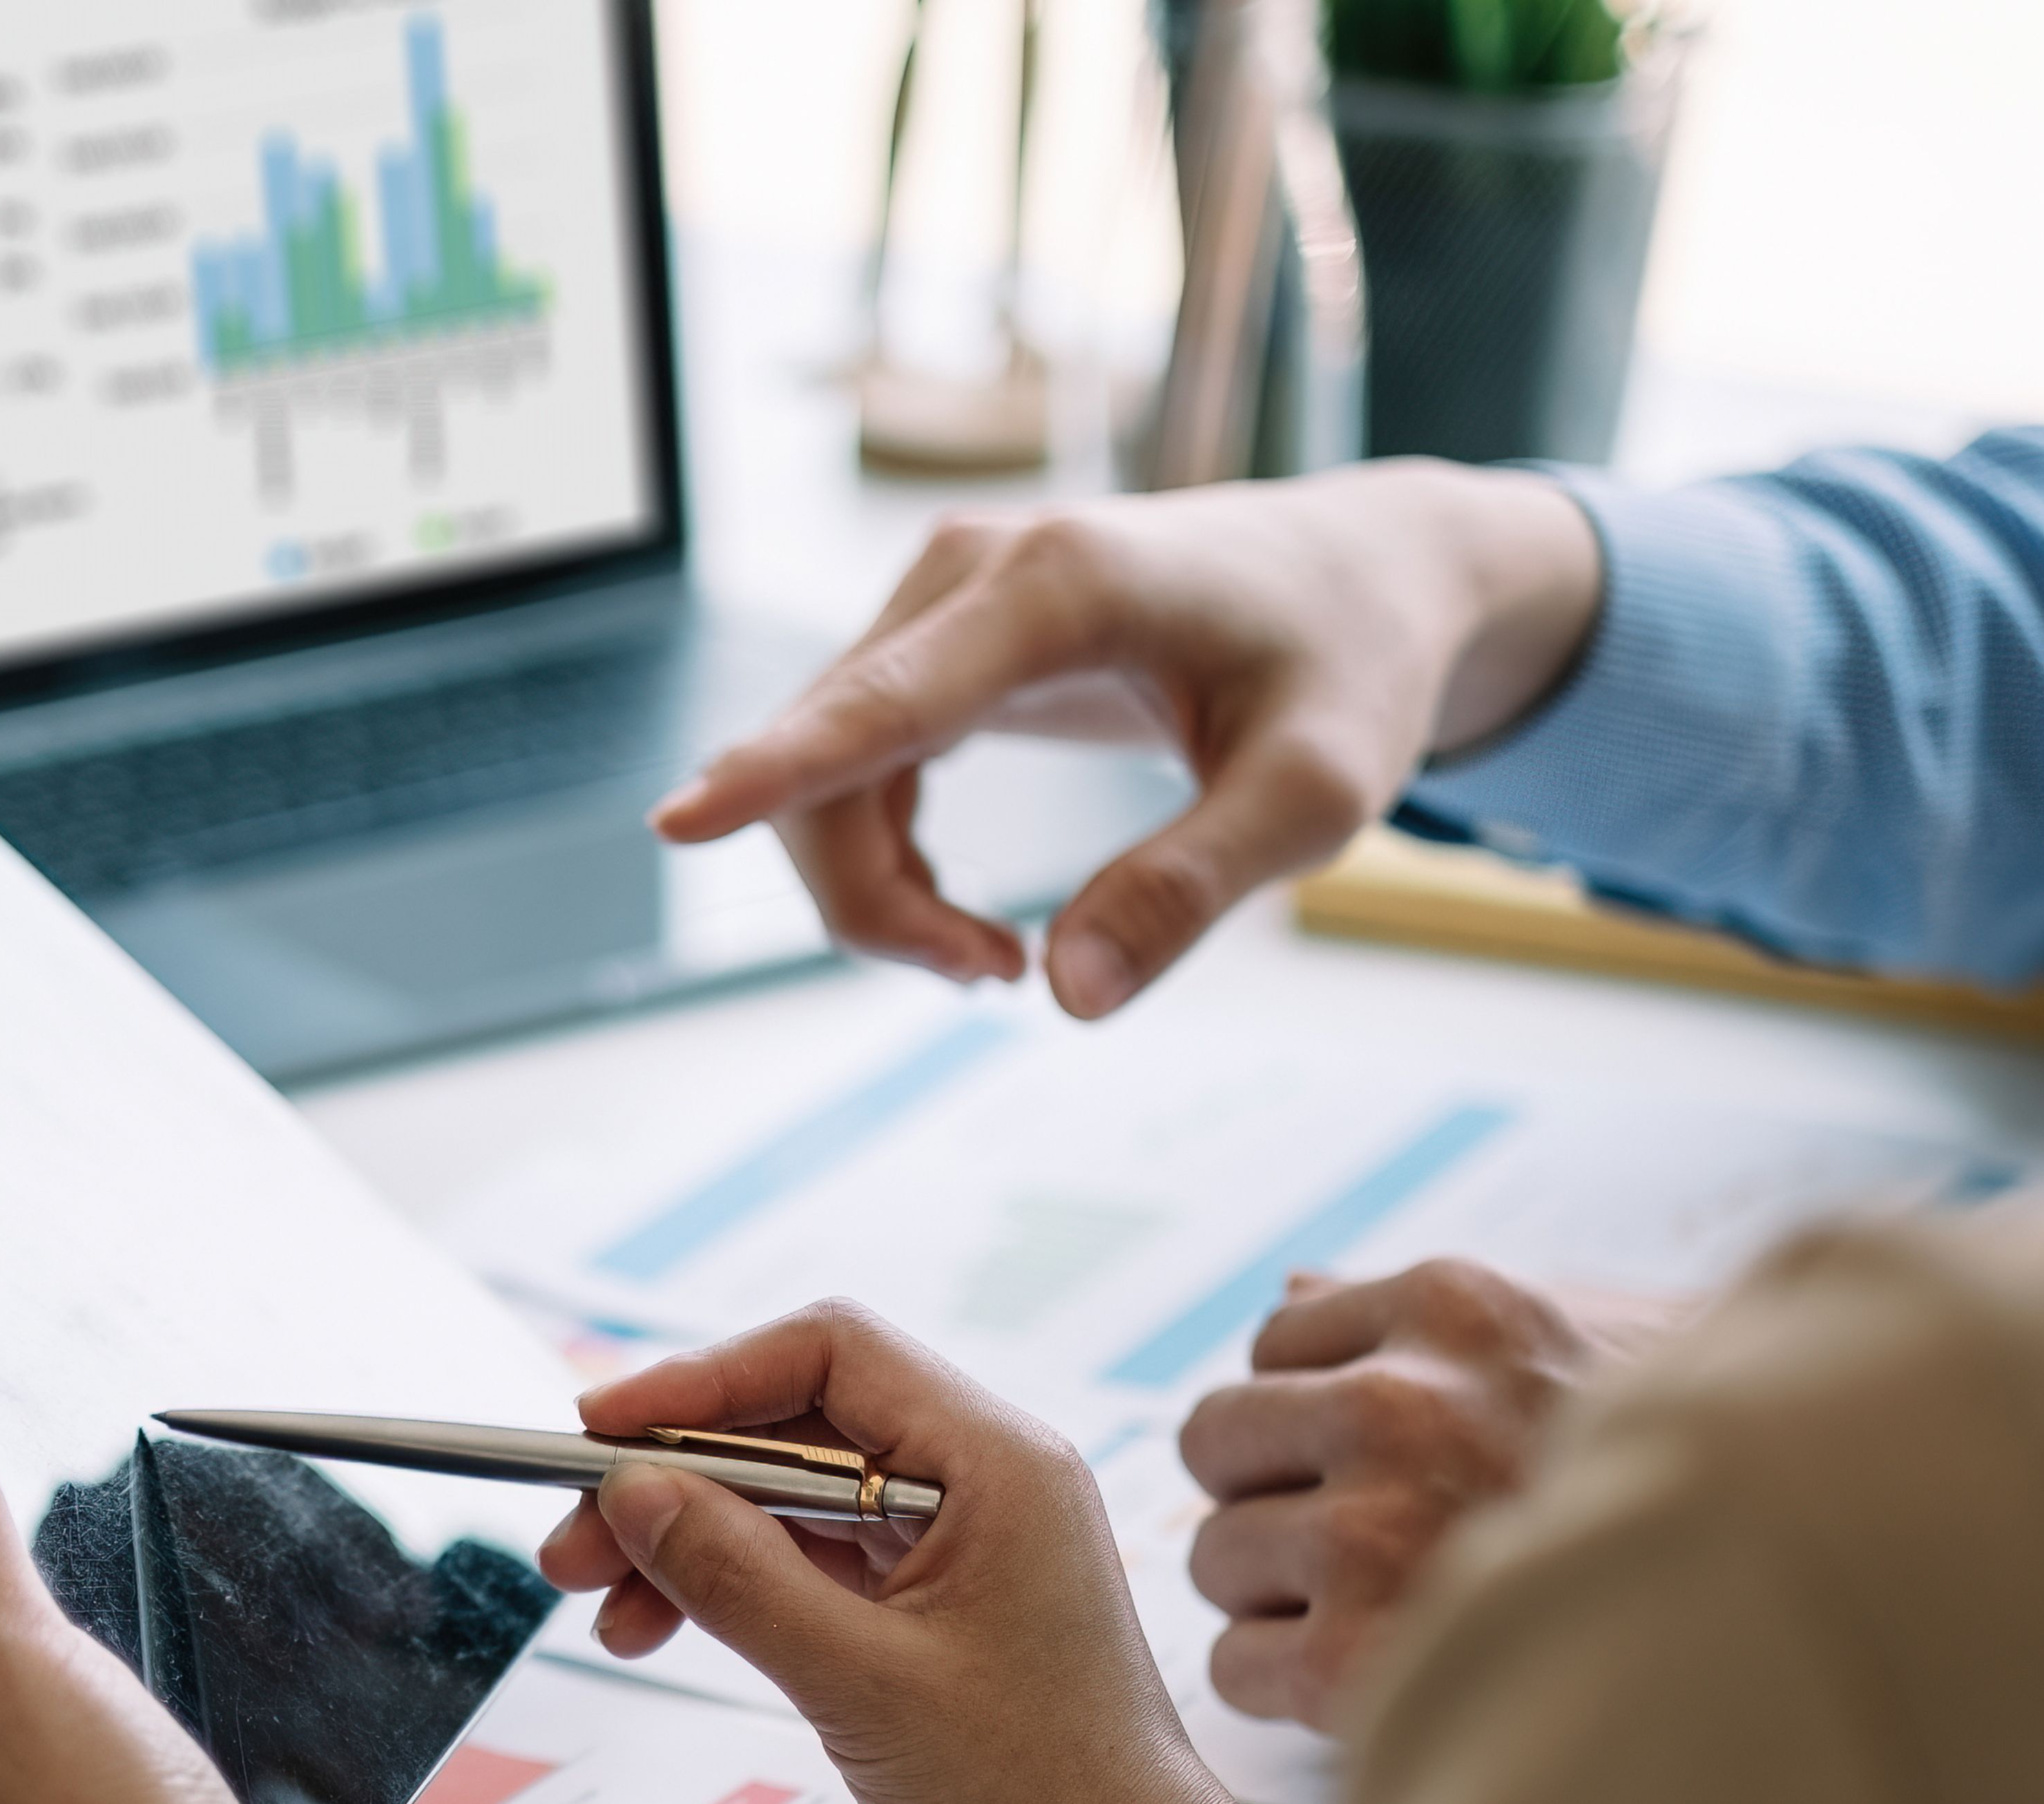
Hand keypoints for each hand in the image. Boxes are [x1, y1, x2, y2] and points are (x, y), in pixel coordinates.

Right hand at [538, 1302, 1330, 1803]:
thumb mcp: (862, 1688)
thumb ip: (739, 1579)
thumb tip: (634, 1491)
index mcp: (997, 1466)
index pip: (826, 1356)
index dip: (698, 1380)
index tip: (598, 1430)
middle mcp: (985, 1483)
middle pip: (795, 1422)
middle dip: (674, 1474)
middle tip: (573, 1544)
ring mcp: (962, 1547)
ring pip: (791, 1496)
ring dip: (690, 1536)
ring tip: (602, 1608)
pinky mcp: (939, 1611)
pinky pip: (814, 1560)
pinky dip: (734, 1585)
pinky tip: (663, 1628)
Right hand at [653, 461, 1601, 1015]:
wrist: (1365, 576)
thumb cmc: (1350, 672)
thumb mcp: (1319, 794)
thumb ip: (1195, 888)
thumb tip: (1069, 994)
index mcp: (1062, 585)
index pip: (889, 699)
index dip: (780, 770)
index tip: (678, 824)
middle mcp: (974, 569)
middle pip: (831, 763)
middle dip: (875, 905)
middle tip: (996, 982)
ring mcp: (941, 594)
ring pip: (824, 772)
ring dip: (876, 893)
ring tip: (1002, 962)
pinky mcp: (934, 635)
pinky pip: (848, 764)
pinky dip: (884, 861)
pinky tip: (967, 916)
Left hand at [1179, 1260, 1690, 1726]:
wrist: (1810, 1601)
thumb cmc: (1700, 1476)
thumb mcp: (1584, 1343)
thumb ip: (1438, 1322)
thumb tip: (1293, 1287)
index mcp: (1457, 1308)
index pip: (1278, 1342)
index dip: (1317, 1413)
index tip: (1380, 1463)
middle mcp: (1405, 1402)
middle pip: (1217, 1440)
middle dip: (1274, 1495)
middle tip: (1364, 1546)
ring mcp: (1378, 1528)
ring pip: (1219, 1558)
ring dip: (1281, 1597)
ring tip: (1391, 1616)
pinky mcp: (1363, 1657)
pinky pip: (1237, 1666)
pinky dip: (1285, 1689)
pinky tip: (1379, 1683)